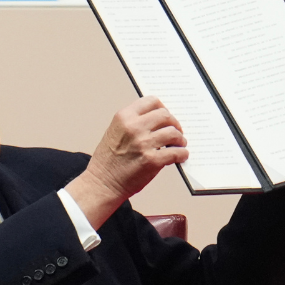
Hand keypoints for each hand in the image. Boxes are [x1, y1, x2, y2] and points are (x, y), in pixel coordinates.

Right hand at [65, 96, 187, 227]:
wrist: (102, 183)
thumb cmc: (108, 160)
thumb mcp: (115, 131)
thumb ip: (133, 122)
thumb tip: (157, 121)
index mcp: (124, 117)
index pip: (151, 101)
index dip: (162, 108)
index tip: (166, 116)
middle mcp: (134, 127)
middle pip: (165, 115)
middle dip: (174, 123)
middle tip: (176, 131)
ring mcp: (143, 143)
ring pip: (173, 133)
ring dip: (180, 139)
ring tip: (179, 144)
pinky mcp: (152, 160)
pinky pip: (176, 152)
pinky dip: (182, 154)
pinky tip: (180, 156)